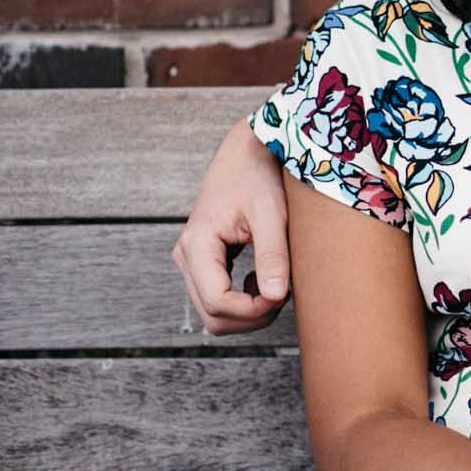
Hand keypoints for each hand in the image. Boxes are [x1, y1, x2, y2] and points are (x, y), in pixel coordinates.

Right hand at [172, 121, 291, 333]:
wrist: (246, 155)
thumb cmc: (258, 177)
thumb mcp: (271, 214)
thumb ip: (272, 255)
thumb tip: (275, 296)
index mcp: (197, 244)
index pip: (218, 302)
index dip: (253, 310)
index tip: (284, 296)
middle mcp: (186, 257)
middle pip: (212, 316)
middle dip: (251, 316)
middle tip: (284, 294)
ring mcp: (191, 262)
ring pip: (213, 313)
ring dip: (248, 312)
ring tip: (276, 285)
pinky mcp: (202, 263)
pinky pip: (217, 299)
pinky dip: (243, 302)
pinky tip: (263, 279)